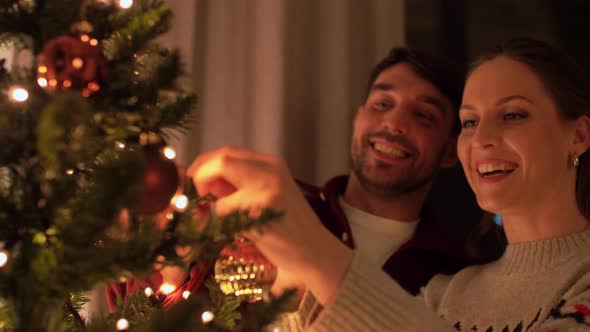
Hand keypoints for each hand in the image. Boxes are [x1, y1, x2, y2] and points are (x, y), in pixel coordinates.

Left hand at [187, 146, 352, 304]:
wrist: (317, 252)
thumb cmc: (289, 227)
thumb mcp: (267, 194)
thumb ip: (239, 183)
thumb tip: (202, 179)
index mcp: (271, 163)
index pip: (227, 152)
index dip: (205, 165)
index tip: (196, 183)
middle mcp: (271, 169)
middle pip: (222, 159)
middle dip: (201, 177)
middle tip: (197, 197)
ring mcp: (268, 188)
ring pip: (220, 188)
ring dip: (216, 207)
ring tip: (231, 220)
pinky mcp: (263, 210)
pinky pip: (227, 212)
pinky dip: (226, 224)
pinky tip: (245, 232)